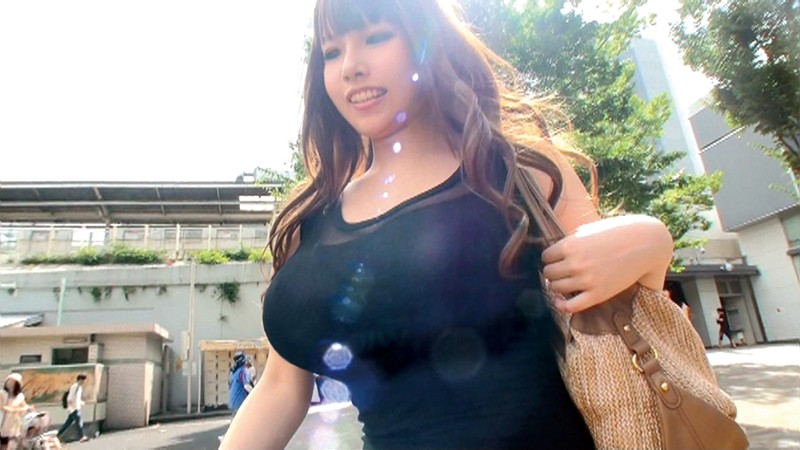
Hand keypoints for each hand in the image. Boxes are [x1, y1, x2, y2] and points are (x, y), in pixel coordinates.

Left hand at [541, 215, 671, 313]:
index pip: (546, 257)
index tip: (557, 260)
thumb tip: (556, 251)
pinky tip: (560, 301)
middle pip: (548, 273)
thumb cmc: (618, 233)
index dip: (551, 258)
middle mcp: (575, 263)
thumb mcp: (589, 230)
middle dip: (553, 272)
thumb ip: (571, 241)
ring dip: (557, 286)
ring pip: (555, 287)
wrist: (646, 244)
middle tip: (562, 271)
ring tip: (566, 283)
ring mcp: (586, 280)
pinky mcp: (597, 294)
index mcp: (570, 245)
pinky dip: (561, 305)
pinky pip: (570, 306)